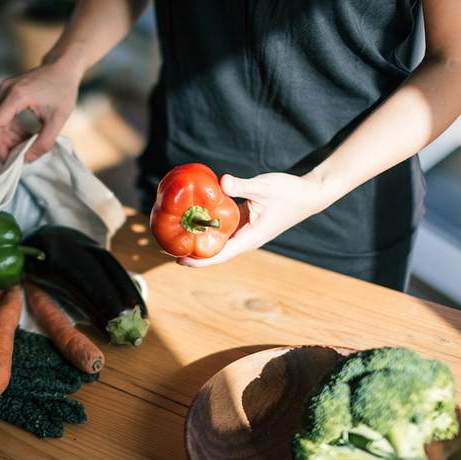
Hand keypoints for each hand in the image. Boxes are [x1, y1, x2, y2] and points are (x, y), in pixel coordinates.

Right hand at [0, 61, 79, 161]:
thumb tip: (28, 159)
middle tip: (20, 156)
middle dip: (5, 143)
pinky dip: (13, 128)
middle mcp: (5, 90)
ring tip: (28, 145)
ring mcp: (4, 90)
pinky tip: (27, 134)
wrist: (63, 67)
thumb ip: (44, 142)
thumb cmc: (63, 90)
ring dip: (10, 137)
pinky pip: (4, 116)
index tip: (7, 159)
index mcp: (16, 95)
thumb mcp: (58, 120)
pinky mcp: (7, 92)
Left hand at [177, 172, 330, 267]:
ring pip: (218, 241)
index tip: (178, 260)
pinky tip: (193, 219)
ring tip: (174, 236)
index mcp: (250, 238)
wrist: (311, 193)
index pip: (220, 255)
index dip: (199, 260)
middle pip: (214, 252)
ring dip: (198, 240)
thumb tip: (222, 181)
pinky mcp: (245, 221)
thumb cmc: (290, 192)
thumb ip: (242, 185)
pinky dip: (208, 227)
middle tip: (166, 247)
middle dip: (192, 252)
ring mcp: (245, 231)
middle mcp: (246, 239)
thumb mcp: (264, 186)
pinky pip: (223, 229)